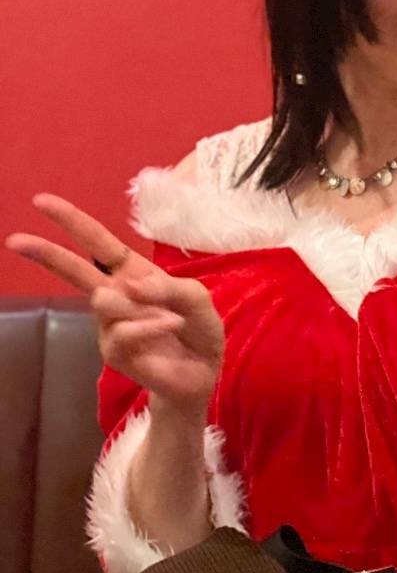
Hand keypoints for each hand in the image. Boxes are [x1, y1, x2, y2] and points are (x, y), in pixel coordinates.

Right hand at [6, 195, 223, 410]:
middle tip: (15, 239)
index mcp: (132, 272)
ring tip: (173, 318)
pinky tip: (169, 327)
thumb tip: (129, 286)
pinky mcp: (112, 352)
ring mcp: (109, 324)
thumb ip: (169, 288)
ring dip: (142, 306)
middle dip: (47, 253)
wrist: (203, 371)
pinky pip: (122, 331)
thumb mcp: (195, 297)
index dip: (72, 221)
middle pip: (75, 269)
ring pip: (106, 301)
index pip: (98, 242)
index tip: (41, 202)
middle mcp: (115, 294)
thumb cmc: (198, 328)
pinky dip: (150, 326)